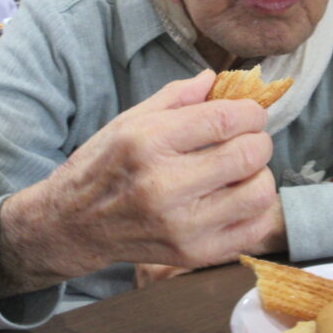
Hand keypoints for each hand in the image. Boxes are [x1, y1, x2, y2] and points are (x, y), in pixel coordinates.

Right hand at [0, 70, 280, 296]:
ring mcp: (181, 226)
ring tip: (240, 171)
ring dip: (259, 175)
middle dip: (258, 140)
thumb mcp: (129, 120)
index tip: (249, 114)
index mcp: (148, 143)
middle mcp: (164, 186)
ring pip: (259, 194)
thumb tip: (220, 79)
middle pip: (248, 155)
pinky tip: (236, 199)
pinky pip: (254, 229)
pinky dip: (256, 210)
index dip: (250, 112)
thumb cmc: (103, 166)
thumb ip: (178, 97)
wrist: (73, 225)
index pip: (225, 119)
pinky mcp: (193, 254)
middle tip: (247, 139)